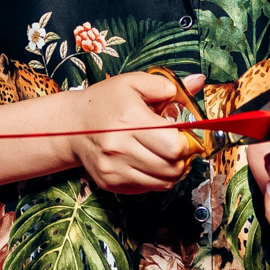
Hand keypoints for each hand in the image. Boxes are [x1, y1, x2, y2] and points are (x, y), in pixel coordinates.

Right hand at [65, 71, 204, 194]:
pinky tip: (150, 162)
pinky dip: (156, 178)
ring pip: (163, 182)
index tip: (186, 135)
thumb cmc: (105, 101)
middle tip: (179, 146)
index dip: (188, 143)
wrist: (71, 125)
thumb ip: (166, 84)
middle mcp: (119, 146)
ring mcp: (114, 168)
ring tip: (166, 154)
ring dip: (172, 170)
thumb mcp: (133, 83)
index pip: (174, 145)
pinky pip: (148, 188)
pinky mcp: (111, 182)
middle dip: (183, 158)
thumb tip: (198, 82)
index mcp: (129, 119)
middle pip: (171, 167)